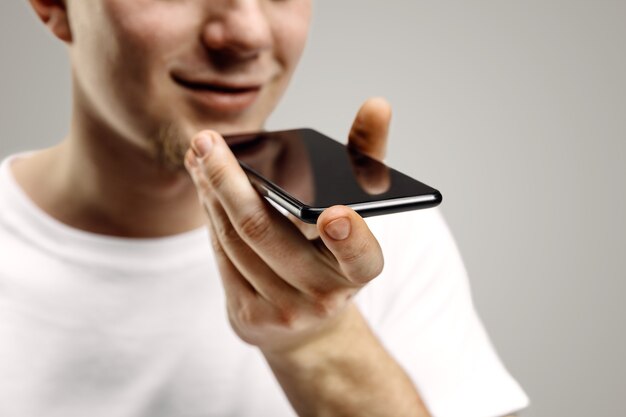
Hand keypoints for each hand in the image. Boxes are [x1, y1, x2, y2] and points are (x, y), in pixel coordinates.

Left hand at [184, 98, 391, 353]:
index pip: (362, 258)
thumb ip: (368, 157)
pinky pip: (221, 256)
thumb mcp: (358, 211)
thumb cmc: (334, 251)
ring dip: (211, 192)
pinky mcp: (247, 316)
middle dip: (228, 181)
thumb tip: (377, 104)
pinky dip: (209, 215)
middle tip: (206, 140)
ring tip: (199, 155)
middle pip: (266, 233)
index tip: (335, 215)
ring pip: (235, 239)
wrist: (308, 323)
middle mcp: (323, 296)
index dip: (352, 239)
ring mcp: (282, 311)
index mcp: (357, 270)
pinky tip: (202, 186)